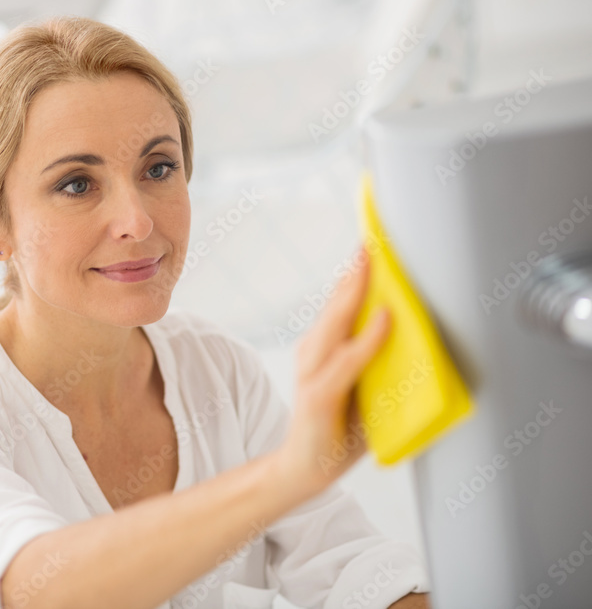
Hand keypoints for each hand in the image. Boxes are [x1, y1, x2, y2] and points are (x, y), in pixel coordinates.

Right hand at [272, 244, 390, 501]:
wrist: (303, 469)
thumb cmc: (335, 430)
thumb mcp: (358, 390)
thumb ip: (371, 365)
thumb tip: (408, 340)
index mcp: (322, 350)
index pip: (339, 307)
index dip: (354, 277)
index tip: (370, 247)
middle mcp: (313, 354)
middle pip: (336, 306)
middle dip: (355, 273)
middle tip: (370, 242)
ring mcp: (313, 373)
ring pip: (337, 323)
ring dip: (356, 292)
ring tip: (370, 265)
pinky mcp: (321, 394)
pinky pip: (350, 360)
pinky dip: (368, 338)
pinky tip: (384, 319)